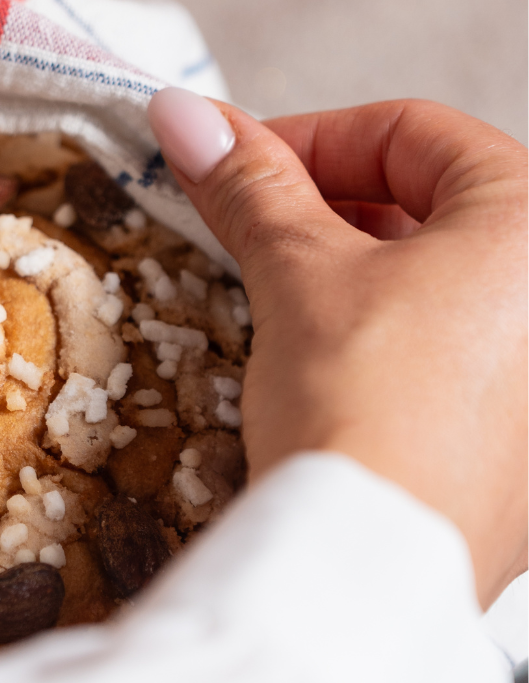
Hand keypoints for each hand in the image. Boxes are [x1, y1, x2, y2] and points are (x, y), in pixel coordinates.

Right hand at [148, 89, 526, 607]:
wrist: (370, 569)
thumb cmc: (365, 411)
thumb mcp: (297, 275)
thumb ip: (247, 185)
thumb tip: (187, 114)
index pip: (412, 131)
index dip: (307, 138)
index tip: (236, 164)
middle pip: (432, 199)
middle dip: (326, 203)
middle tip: (249, 225)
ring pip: (441, 271)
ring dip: (353, 262)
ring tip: (282, 291)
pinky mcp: (521, 430)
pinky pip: (453, 336)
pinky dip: (388, 323)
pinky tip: (332, 354)